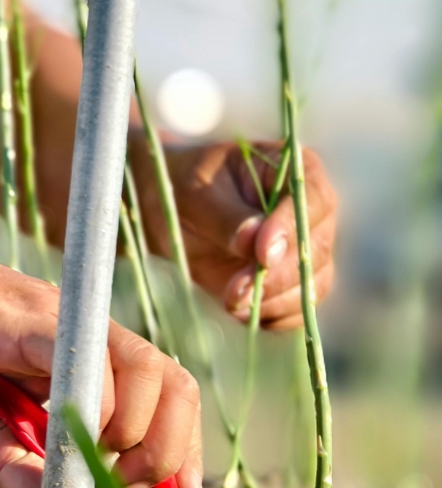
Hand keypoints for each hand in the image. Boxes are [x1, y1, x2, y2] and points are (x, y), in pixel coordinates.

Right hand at [0, 233, 205, 487]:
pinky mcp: (31, 319)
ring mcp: (67, 323)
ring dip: (134, 433)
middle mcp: (92, 336)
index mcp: (92, 357)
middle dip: (168, 453)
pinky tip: (68, 432)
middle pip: (176, 386)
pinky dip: (91, 405)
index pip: (168, 401)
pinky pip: (82, 358)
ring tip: (96, 463)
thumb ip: (17, 463)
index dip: (183, 456)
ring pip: (148, 371)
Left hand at [137, 139, 336, 330]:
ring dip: (274, 300)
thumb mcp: (196, 194)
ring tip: (232, 302)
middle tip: (236, 289)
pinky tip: (243, 313)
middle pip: (316, 248)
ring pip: (313, 283)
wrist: (170, 214)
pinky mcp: (292, 282)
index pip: (311, 198)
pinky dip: (274, 316)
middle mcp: (312, 211)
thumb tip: (255, 242)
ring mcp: (306, 249)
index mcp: (296, 171)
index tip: (262, 253)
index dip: (291, 228)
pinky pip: (299, 308)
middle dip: (278, 275)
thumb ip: (227, 216)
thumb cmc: (184, 189)